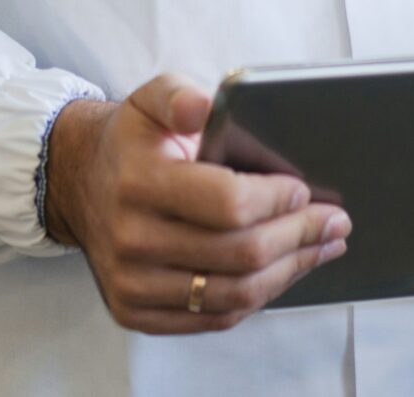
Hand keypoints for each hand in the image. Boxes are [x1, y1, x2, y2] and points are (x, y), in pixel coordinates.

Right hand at [45, 75, 349, 333]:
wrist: (78, 182)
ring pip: (233, 293)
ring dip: (289, 271)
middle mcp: (131, 239)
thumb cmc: (132, 140)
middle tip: (335, 221)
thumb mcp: (151, 99)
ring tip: (321, 247)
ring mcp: (132, 283)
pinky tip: (281, 272)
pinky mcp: (135, 311)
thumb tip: (205, 106)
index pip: (226, 204)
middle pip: (239, 253)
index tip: (304, 189)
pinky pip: (212, 317)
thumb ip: (180, 95)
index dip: (275, 200)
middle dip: (299, 236)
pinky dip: (256, 298)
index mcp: (139, 181)